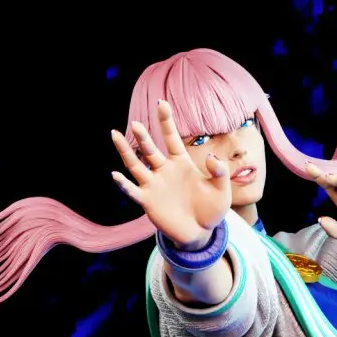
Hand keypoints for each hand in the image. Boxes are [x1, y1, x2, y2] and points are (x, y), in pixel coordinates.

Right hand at [110, 100, 232, 247]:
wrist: (200, 233)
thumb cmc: (211, 210)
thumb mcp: (222, 191)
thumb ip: (219, 172)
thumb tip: (210, 155)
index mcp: (181, 163)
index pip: (171, 138)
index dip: (166, 121)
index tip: (161, 103)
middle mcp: (164, 170)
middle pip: (150, 149)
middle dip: (144, 137)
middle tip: (137, 124)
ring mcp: (154, 185)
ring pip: (136, 165)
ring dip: (126, 151)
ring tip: (115, 134)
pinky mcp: (148, 201)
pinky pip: (133, 191)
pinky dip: (124, 185)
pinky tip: (115, 175)